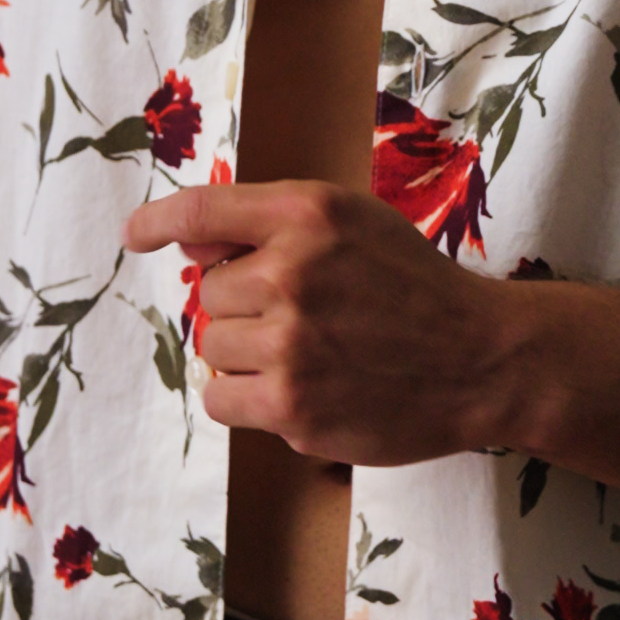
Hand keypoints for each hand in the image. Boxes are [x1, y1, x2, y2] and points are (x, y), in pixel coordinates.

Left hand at [125, 179, 519, 467]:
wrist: (483, 360)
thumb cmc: (415, 288)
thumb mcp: (353, 223)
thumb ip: (274, 225)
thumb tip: (187, 247)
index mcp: (308, 215)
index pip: (201, 211)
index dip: (156, 223)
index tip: (136, 237)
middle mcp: (293, 273)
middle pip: (209, 294)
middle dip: (245, 307)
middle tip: (308, 317)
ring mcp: (291, 345)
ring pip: (213, 347)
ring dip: (248, 355)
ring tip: (312, 354)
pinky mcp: (293, 409)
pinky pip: (222, 399)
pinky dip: (247, 399)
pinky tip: (298, 390)